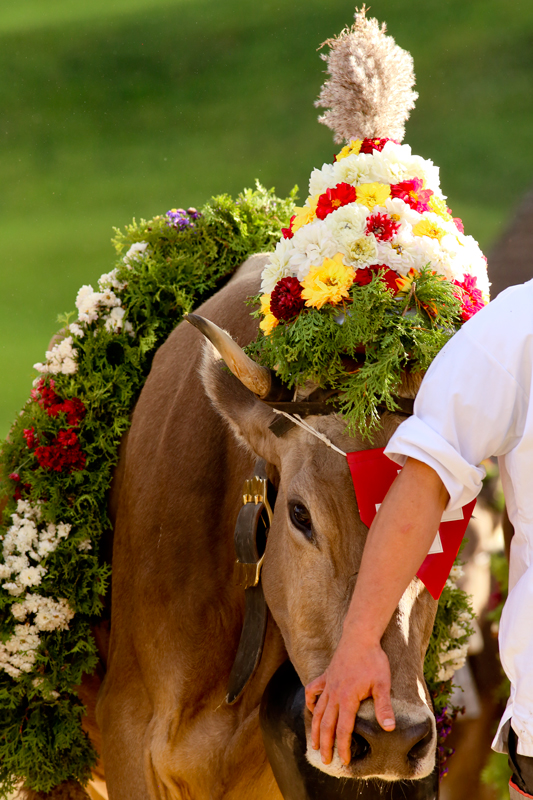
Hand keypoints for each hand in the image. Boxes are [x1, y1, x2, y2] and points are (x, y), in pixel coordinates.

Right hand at [304, 636, 394, 765]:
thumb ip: (384, 706)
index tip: (344, 761)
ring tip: (314, 744)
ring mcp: (328, 684)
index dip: (343, 747)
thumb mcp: (382, 683)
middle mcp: (334, 693)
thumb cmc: (373, 659)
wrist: (360, 636)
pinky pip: (313, 690)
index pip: (343, 729)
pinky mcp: (326, 676)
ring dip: (316, 729)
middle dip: (326, 744)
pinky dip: (311, 702)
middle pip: (326, 724)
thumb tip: (389, 728)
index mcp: (347, 698)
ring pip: (318, 711)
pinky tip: (312, 710)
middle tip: (325, 761)